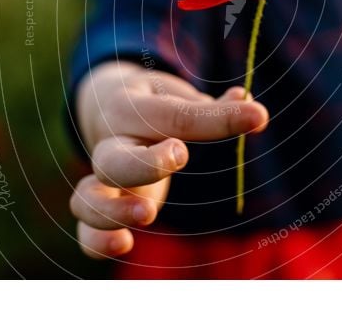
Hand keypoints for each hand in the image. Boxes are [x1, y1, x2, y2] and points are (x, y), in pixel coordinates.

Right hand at [70, 61, 268, 258]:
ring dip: (113, 212)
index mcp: (132, 109)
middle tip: (180, 155)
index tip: (256, 117)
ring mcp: (103, 182)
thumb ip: (213, 106)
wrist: (108, 109)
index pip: (176, 117)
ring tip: (148, 215)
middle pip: (114, 159)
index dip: (218, 118)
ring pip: (86, 200)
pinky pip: (85, 233)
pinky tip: (124, 245)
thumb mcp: (179, 96)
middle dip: (146, 163)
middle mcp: (112, 145)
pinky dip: (97, 242)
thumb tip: (247, 102)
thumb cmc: (154, 104)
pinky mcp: (103, 210)